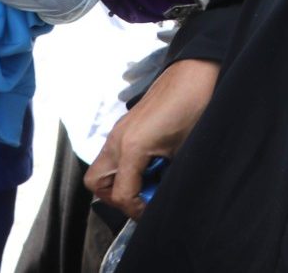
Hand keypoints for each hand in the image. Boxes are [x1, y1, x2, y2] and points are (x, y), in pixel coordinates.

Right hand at [85, 58, 218, 218]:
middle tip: (143, 199)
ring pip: (102, 170)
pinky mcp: (124, 129)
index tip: (154, 211)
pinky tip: (152, 166)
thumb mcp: (185, 151)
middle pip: (96, 183)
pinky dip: (127, 168)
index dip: (138, 210)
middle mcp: (116, 140)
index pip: (121, 194)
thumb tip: (163, 198)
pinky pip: (114, 156)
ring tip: (151, 181)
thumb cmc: (192, 109)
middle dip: (117, 198)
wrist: (192, 76)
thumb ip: (168, 178)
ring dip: (121, 182)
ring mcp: (117, 133)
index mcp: (131, 147)